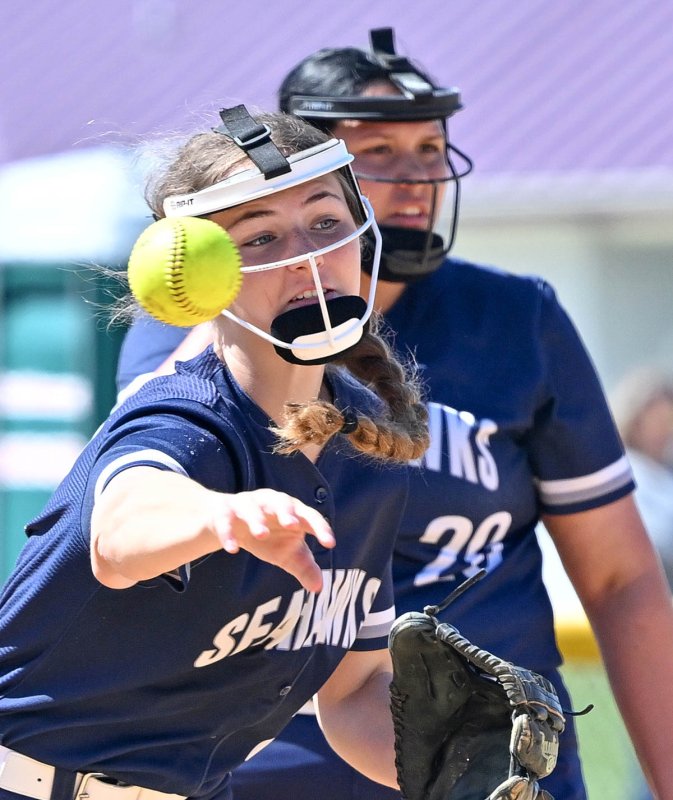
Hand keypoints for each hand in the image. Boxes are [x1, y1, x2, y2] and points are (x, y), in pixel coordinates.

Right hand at [208, 488, 334, 592]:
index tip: (329, 543)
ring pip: (252, 507)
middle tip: (292, 525)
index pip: (310, 516)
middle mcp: (271, 502)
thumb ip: (304, 567)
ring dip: (257, 519)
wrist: (229, 522)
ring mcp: (247, 504)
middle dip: (287, 512)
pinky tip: (232, 549)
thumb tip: (319, 588)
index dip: (320, 528)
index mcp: (291, 511)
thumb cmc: (267, 536)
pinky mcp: (225, 510)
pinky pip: (226, 519)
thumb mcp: (285, 553)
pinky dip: (228, 532)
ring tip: (261, 535)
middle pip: (281, 501)